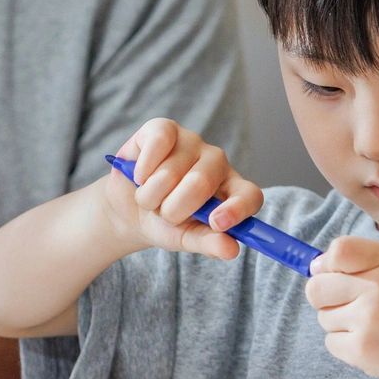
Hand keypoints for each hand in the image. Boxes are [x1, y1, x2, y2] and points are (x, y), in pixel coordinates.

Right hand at [105, 118, 262, 259]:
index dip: (237, 208)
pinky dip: (143, 169)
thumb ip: (209, 243)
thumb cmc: (164, 223)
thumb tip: (231, 250)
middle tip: (164, 214)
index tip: (216, 223)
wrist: (128, 208)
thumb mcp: (185, 238)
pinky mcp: (165, 128)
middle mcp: (216, 162)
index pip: (249, 195)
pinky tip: (140, 175)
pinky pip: (158, 144)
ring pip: (170, 172)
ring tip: (149, 197)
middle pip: (200, 183)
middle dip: (173, 208)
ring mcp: (192, 142)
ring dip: (150, 196)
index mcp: (231, 191)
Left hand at [305, 236, 378, 378]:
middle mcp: (378, 287)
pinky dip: (348, 346)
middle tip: (357, 305)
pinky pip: (331, 343)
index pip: (336, 251)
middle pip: (317, 287)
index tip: (339, 275)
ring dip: (343, 323)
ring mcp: (369, 321)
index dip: (329, 265)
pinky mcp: (364, 351)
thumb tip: (313, 267)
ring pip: (324, 317)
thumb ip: (363, 259)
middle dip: (328, 297)